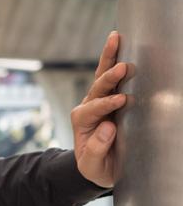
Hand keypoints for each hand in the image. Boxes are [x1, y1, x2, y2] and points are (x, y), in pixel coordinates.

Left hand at [71, 31, 127, 188]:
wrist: (97, 166)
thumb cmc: (96, 167)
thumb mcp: (93, 166)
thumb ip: (95, 149)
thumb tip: (107, 127)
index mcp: (81, 122)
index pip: (92, 110)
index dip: (106, 105)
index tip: (122, 101)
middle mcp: (88, 107)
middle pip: (96, 88)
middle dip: (109, 77)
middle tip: (123, 67)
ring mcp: (98, 100)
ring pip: (102, 76)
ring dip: (109, 58)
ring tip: (115, 38)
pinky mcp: (110, 98)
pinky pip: (111, 77)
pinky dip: (114, 59)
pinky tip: (120, 42)